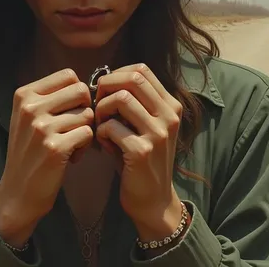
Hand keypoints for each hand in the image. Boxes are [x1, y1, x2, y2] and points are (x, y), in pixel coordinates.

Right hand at [0, 69, 93, 246]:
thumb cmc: (29, 152)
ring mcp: (41, 127)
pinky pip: (88, 133)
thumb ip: (51, 97)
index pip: (68, 75)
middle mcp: (31, 107)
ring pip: (87, 114)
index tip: (70, 111)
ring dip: (85, 130)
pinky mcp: (55, 147)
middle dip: (85, 109)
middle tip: (75, 128)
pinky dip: (85, 147)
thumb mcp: (29, 117)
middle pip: (81, 91)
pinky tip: (71, 157)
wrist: (17, 193)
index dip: (77, 93)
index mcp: (24, 94)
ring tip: (71, 144)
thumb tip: (85, 85)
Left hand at [93, 64, 185, 241]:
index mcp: (171, 105)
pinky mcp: (142, 151)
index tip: (105, 90)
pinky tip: (102, 145)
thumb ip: (133, 102)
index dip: (116, 74)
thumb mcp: (145, 125)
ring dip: (101, 110)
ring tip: (100, 126)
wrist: (153, 199)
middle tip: (97, 105)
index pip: (142, 69)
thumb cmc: (141, 158)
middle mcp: (170, 116)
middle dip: (106, 87)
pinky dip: (99, 133)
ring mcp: (158, 133)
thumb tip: (103, 79)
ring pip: (121, 98)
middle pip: (133, 78)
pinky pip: (110, 126)